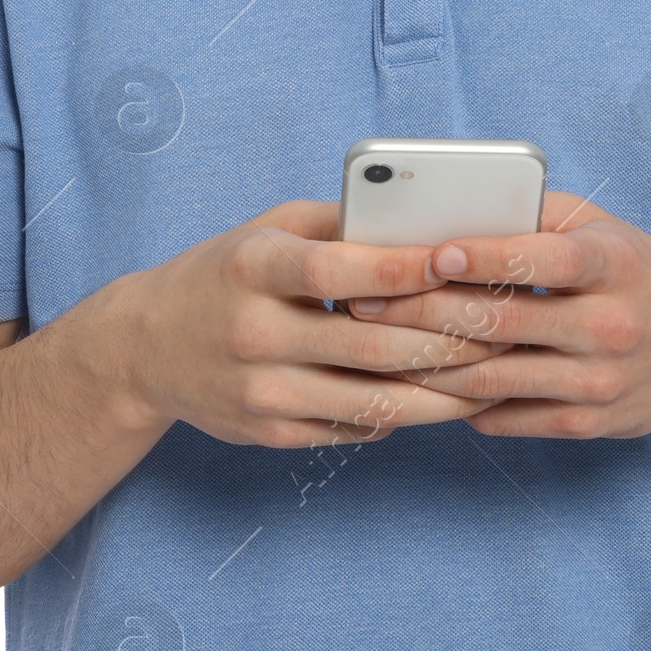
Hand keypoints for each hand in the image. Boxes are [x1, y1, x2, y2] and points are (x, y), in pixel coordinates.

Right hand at [112, 201, 511, 449]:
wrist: (144, 348)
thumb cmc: (224, 273)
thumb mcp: (267, 229)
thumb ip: (338, 222)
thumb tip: (420, 217)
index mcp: (253, 268)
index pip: (336, 271)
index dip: (402, 267)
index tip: (459, 258)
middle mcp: (254, 333)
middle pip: (372, 344)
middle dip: (449, 340)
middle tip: (505, 329)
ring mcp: (261, 391)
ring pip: (374, 400)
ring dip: (443, 393)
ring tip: (493, 377)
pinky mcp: (270, 433)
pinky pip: (354, 428)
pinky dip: (403, 414)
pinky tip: (443, 400)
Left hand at [347, 190, 650, 439]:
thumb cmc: (641, 273)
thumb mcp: (606, 229)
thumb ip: (539, 216)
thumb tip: (457, 207)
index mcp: (613, 265)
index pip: (540, 259)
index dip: (483, 257)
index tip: (429, 253)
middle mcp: (609, 325)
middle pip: (501, 323)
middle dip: (425, 313)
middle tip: (364, 302)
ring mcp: (599, 382)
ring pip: (494, 377)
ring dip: (428, 363)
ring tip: (377, 345)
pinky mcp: (589, 425)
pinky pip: (509, 417)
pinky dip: (461, 402)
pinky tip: (421, 383)